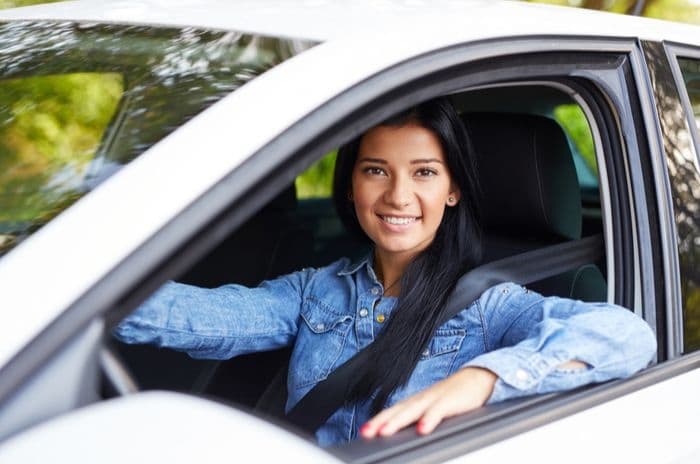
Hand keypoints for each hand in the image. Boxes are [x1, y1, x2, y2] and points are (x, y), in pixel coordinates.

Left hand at [360, 366, 497, 437]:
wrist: (476, 379)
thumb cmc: (453, 397)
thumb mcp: (432, 409)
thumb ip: (418, 419)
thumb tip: (403, 435)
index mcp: (415, 402)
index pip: (392, 412)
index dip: (377, 421)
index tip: (363, 432)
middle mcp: (421, 399)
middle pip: (397, 411)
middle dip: (380, 422)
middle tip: (366, 433)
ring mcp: (434, 398)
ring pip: (413, 410)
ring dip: (397, 421)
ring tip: (385, 432)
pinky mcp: (450, 400)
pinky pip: (438, 411)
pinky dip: (429, 419)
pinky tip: (422, 429)